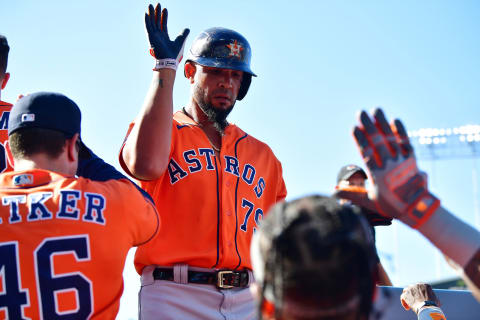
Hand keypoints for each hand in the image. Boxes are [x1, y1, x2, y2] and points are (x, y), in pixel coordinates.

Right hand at [145, 3, 189, 69]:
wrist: (169, 60)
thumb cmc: (174, 54)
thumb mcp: (180, 41)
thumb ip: (183, 35)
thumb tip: (187, 29)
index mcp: (164, 37)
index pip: (163, 24)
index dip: (164, 16)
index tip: (165, 9)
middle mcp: (158, 36)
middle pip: (156, 21)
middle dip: (157, 13)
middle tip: (157, 4)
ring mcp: (154, 36)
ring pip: (152, 22)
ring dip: (151, 14)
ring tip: (151, 5)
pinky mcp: (151, 37)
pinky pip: (148, 27)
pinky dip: (147, 20)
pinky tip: (146, 13)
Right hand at [336, 108, 439, 228]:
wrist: (418, 208)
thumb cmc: (391, 205)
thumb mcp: (369, 200)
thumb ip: (351, 193)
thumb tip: (334, 190)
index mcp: (377, 174)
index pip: (367, 152)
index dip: (360, 139)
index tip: (354, 127)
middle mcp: (389, 164)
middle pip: (377, 141)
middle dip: (368, 125)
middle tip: (361, 112)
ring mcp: (401, 160)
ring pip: (391, 138)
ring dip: (383, 123)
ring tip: (376, 110)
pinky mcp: (412, 159)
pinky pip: (405, 142)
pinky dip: (400, 130)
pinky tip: (395, 120)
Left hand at [401, 283, 439, 313]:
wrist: (426, 307)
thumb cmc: (432, 305)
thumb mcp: (436, 300)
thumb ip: (434, 298)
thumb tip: (438, 302)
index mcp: (425, 285)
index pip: (420, 287)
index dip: (419, 292)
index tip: (420, 298)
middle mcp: (416, 285)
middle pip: (412, 288)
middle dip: (413, 293)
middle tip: (414, 300)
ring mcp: (410, 289)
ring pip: (406, 291)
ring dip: (407, 296)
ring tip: (410, 303)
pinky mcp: (405, 294)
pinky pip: (403, 297)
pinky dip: (404, 302)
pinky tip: (407, 307)